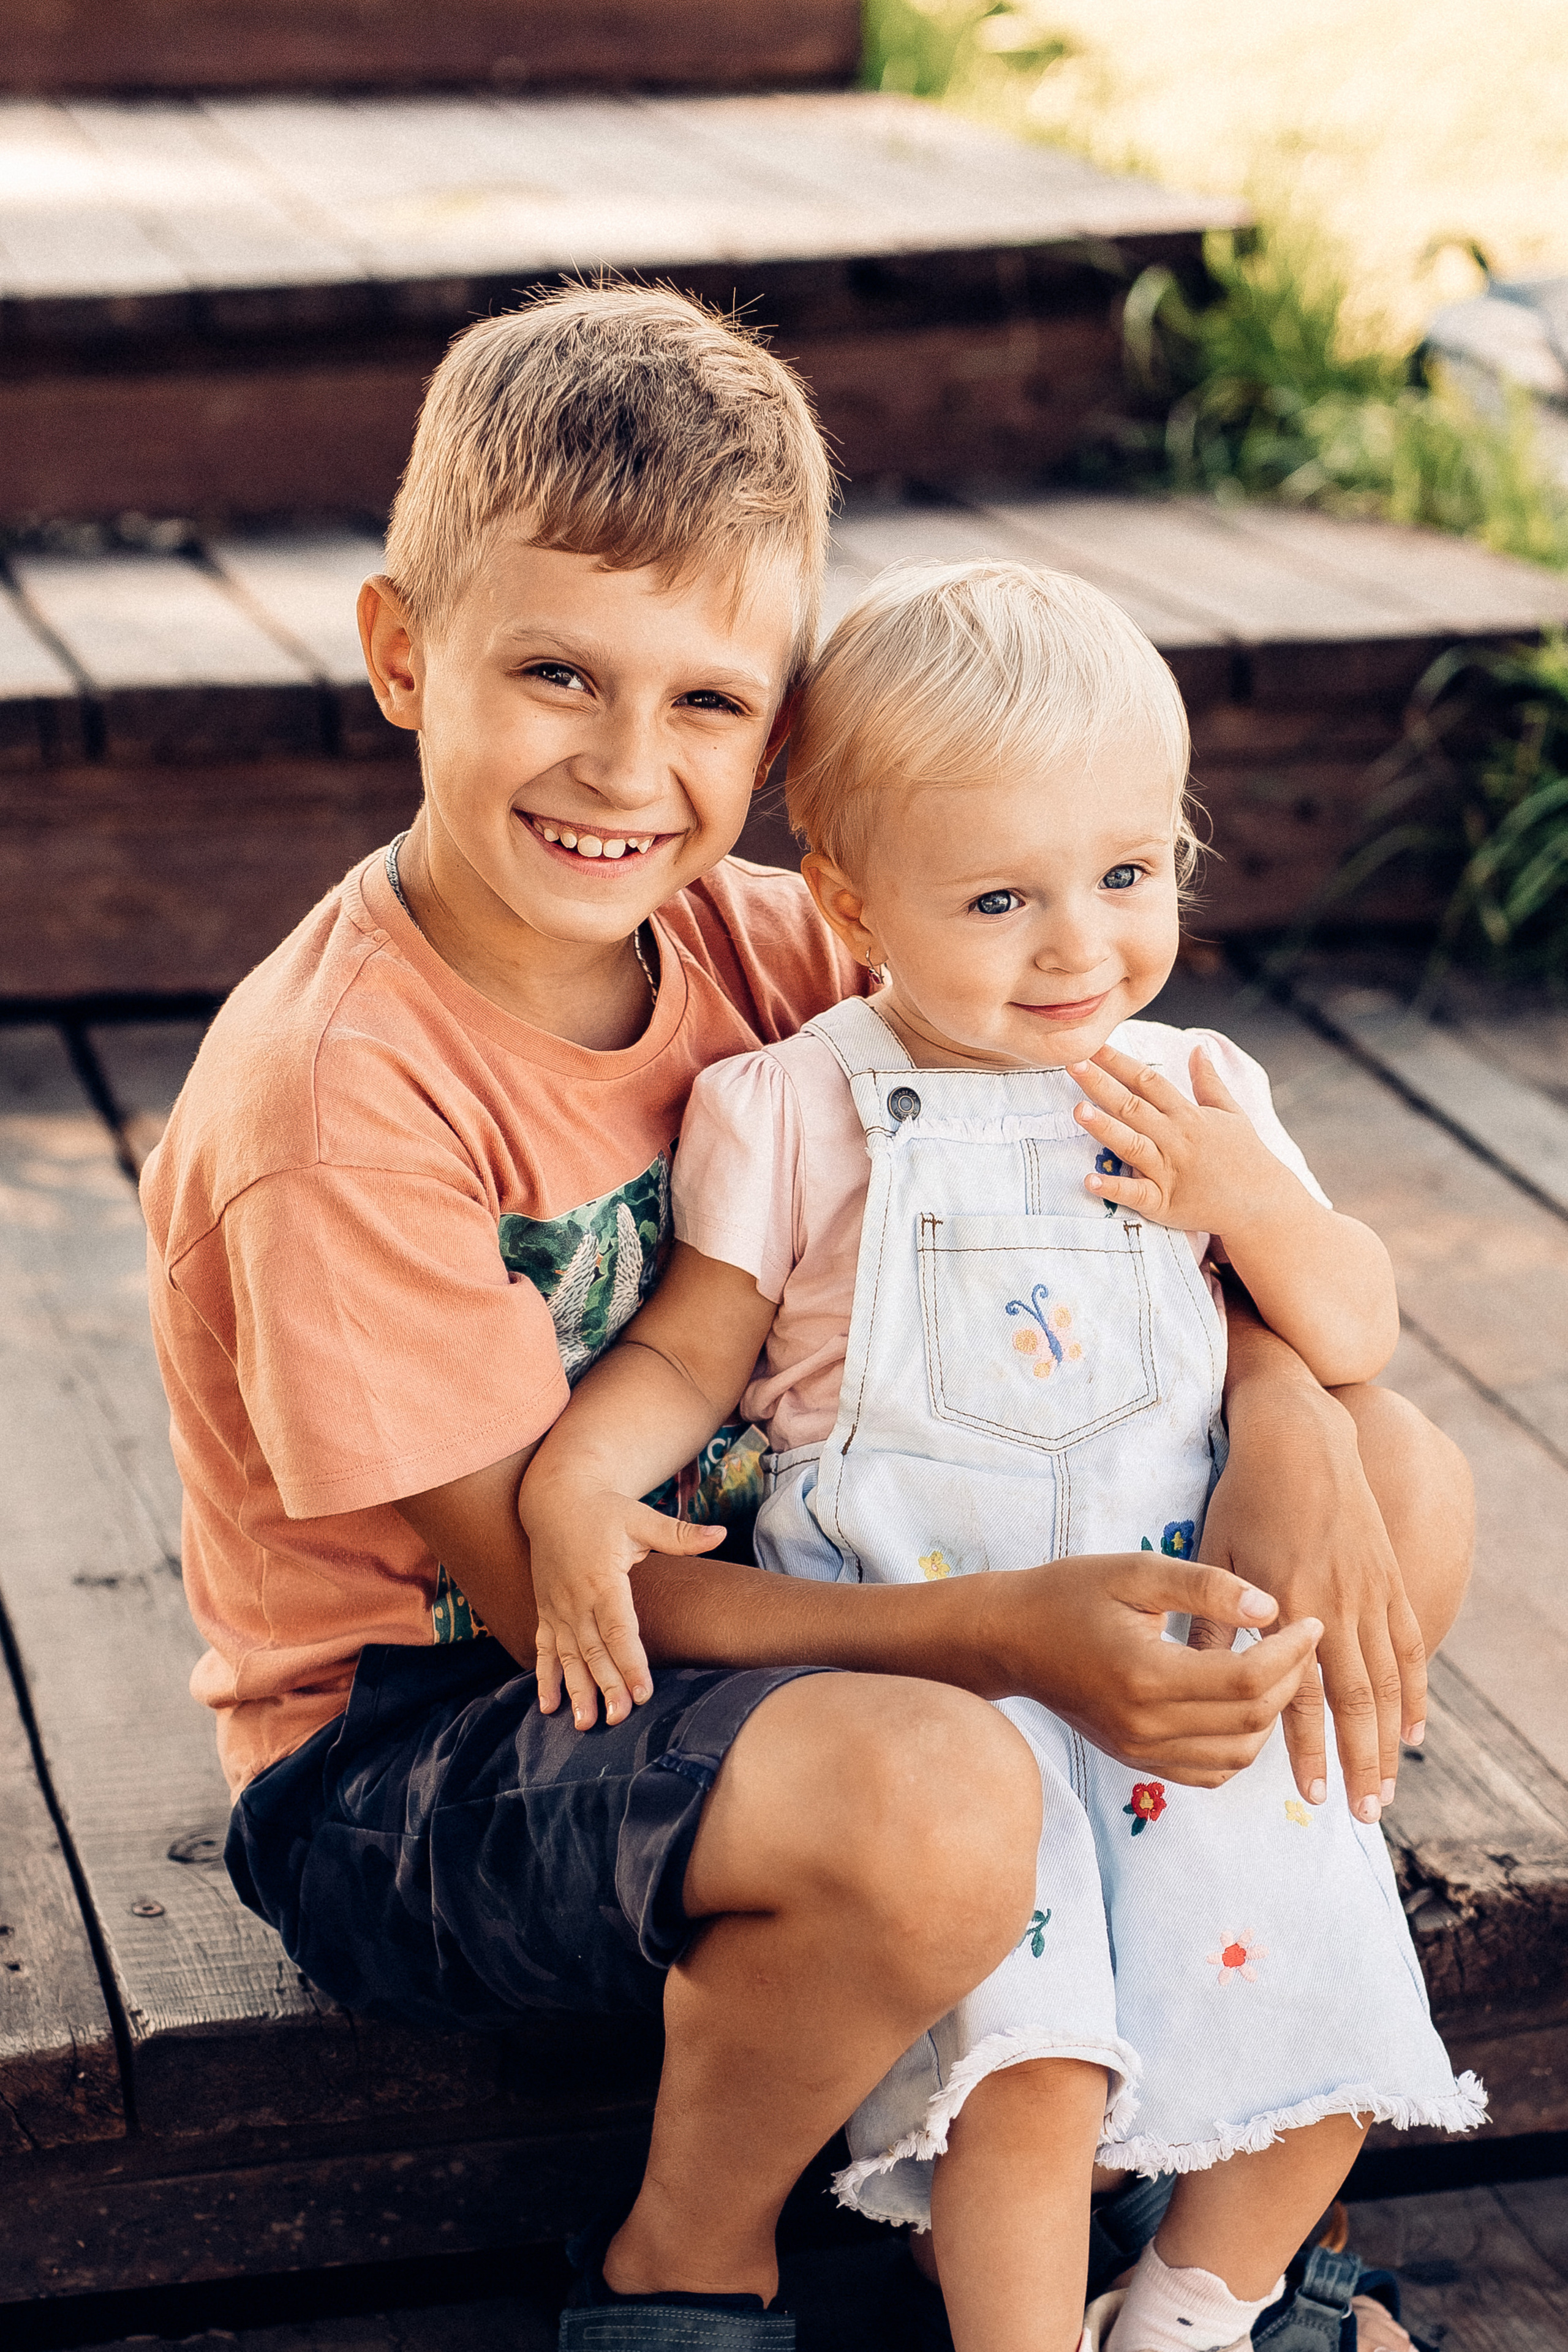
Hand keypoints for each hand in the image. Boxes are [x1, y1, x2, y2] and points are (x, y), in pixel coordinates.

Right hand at [523, 1485, 724, 1730]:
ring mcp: (557, 1608)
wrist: (554, 1499)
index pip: (619, 1629)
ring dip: (576, 1691)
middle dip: (607, 1687)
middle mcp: (576, 1599)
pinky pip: (544, 1649)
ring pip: (568, 1657)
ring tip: (585, 1723)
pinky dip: (545, 1678)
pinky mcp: (546, 1611)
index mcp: (602, 1580)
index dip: (631, 1663)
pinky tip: (547, 1707)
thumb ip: (679, 1534)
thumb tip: (721, 1534)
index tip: (643, 1693)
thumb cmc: (604, 1510)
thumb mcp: (641, 1517)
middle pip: (594, 1651)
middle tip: (619, 1719)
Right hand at [983, 1552, 1322, 1785]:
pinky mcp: (1137, 1760)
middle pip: (1249, 1720)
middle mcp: (1145, 1725)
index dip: (1291, 1653)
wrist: (1011, 1639)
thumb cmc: (1069, 1594)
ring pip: (1238, 1755)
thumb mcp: (1135, 1571)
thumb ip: (1205, 1586)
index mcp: (1145, 1675)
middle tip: (1299, 1640)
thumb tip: (1270, 1606)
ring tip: (1274, 1669)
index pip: (1245, 1680)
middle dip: (1290, 1679)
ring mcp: (1140, 1751)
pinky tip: (1240, 1705)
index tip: (1309, 1621)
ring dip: (1270, 1715)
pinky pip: (1209, 1772)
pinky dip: (1240, 1746)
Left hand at [1072, 1041, 1296, 1238]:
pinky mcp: (1165, 1203)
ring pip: (1132, 1145)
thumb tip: (1198, 1047)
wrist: (1263, 1203)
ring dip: (1104, 1129)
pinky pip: (1136, 1195)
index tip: (1094, 1045)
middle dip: (1102, 1085)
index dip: (1120, 1062)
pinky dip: (1114, 1188)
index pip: (1149, 1082)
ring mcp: (1169, 1171)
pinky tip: (1089, 1180)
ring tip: (1077, 1111)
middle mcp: (1176, 1139)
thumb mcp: (1232, 1113)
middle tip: (1072, 1064)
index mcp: (1188, 1116)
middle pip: (1133, 1107)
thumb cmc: (1245, 1156)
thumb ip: (1209, 1082)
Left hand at [1199, 1371, 1425, 1822]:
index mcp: (1287, 1602)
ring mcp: (1371, 1593)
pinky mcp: (1390, 1580)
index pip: (1301, 1693)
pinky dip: (1415, 1694)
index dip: (1307, 1748)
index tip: (1308, 1796)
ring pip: (1389, 1683)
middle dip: (1359, 1764)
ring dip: (1389, 1742)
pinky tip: (1416, 1734)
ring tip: (1386, 1792)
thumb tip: (1194, 1679)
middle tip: (1360, 1816)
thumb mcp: (1214, 1552)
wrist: (1300, 1440)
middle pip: (1356, 1702)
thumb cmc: (1245, 1497)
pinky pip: (1409, 1648)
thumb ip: (1210, 1621)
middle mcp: (1337, 1604)